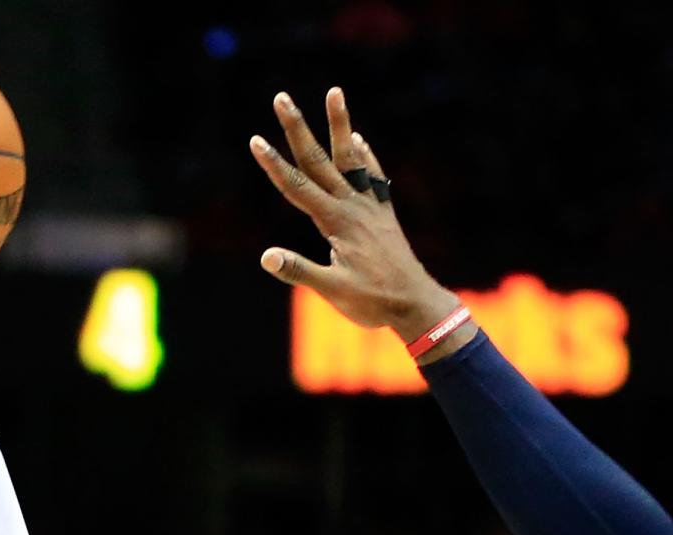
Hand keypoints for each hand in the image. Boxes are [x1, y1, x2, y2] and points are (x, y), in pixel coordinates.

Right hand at [249, 87, 459, 340]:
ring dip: (340, 125)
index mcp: (335, 221)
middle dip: (297, 128)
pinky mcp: (383, 213)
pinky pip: (373, 176)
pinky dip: (364, 156)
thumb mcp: (333, 291)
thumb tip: (267, 257)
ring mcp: (370, 206)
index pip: (297, 187)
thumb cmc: (373, 301)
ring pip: (349, 158)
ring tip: (334, 92)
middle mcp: (352, 206)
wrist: (416, 304)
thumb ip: (300, 271)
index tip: (256, 140)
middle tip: (281, 97)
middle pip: (318, 160)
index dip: (274, 164)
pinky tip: (359, 140)